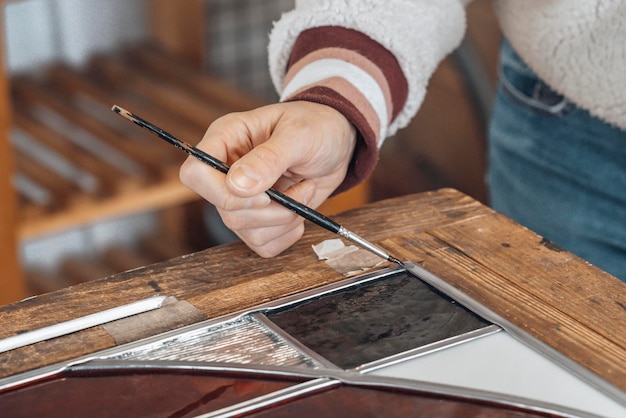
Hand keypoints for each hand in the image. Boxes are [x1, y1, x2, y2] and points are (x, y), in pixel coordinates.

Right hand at [179, 101, 356, 256]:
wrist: (338, 143)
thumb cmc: (317, 126)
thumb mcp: (299, 134)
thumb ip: (269, 158)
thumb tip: (238, 185)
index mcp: (226, 139)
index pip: (195, 173)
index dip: (222, 192)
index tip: (263, 193)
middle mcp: (227, 170)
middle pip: (224, 209)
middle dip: (270, 210)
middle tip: (301, 189)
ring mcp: (241, 197)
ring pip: (245, 231)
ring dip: (284, 219)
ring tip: (304, 191)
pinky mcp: (259, 218)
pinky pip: (263, 244)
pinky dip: (287, 233)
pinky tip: (300, 209)